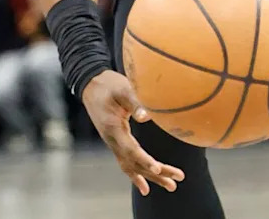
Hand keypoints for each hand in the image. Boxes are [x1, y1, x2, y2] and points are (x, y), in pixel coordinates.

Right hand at [82, 70, 184, 196]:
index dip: (144, 160)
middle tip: (176, 182)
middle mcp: (112, 140)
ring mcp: (113, 143)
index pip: (130, 149)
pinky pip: (127, 163)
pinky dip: (138, 175)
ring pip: (132, 166)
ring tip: (171, 185)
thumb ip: (134, 101)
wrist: (92, 85)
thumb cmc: (108, 84)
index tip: (158, 169)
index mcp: (113, 128)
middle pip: (134, 163)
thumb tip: (147, 116)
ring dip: (151, 177)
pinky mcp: (116, 141)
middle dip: (156, 174)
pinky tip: (147, 185)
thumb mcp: (122, 88)